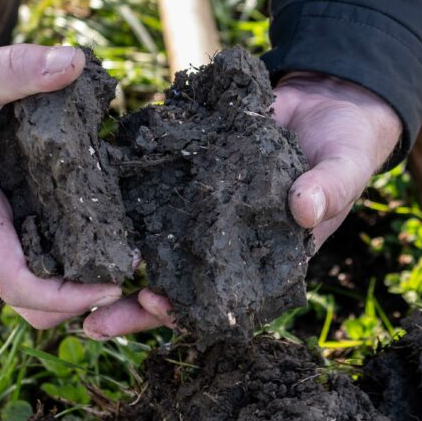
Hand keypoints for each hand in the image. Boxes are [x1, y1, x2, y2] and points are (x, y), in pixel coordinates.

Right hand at [0, 46, 123, 329]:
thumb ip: (17, 68)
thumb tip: (75, 60)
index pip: (16, 282)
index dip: (66, 296)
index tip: (114, 284)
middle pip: (27, 299)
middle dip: (77, 300)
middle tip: (128, 269)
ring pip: (32, 274)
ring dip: (75, 274)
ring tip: (125, 247)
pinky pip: (33, 243)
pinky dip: (66, 243)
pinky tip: (104, 215)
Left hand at [81, 71, 401, 338]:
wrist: (330, 100)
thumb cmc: (347, 145)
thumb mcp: (347, 165)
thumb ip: (331, 187)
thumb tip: (305, 209)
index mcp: (270, 257)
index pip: (225, 300)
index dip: (188, 310)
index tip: (153, 306)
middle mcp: (231, 241)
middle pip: (179, 283)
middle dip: (135, 304)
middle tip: (90, 319)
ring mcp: (208, 209)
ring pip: (159, 242)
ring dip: (121, 257)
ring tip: (74, 269)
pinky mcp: (193, 172)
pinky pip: (157, 191)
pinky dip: (127, 200)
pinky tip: (87, 205)